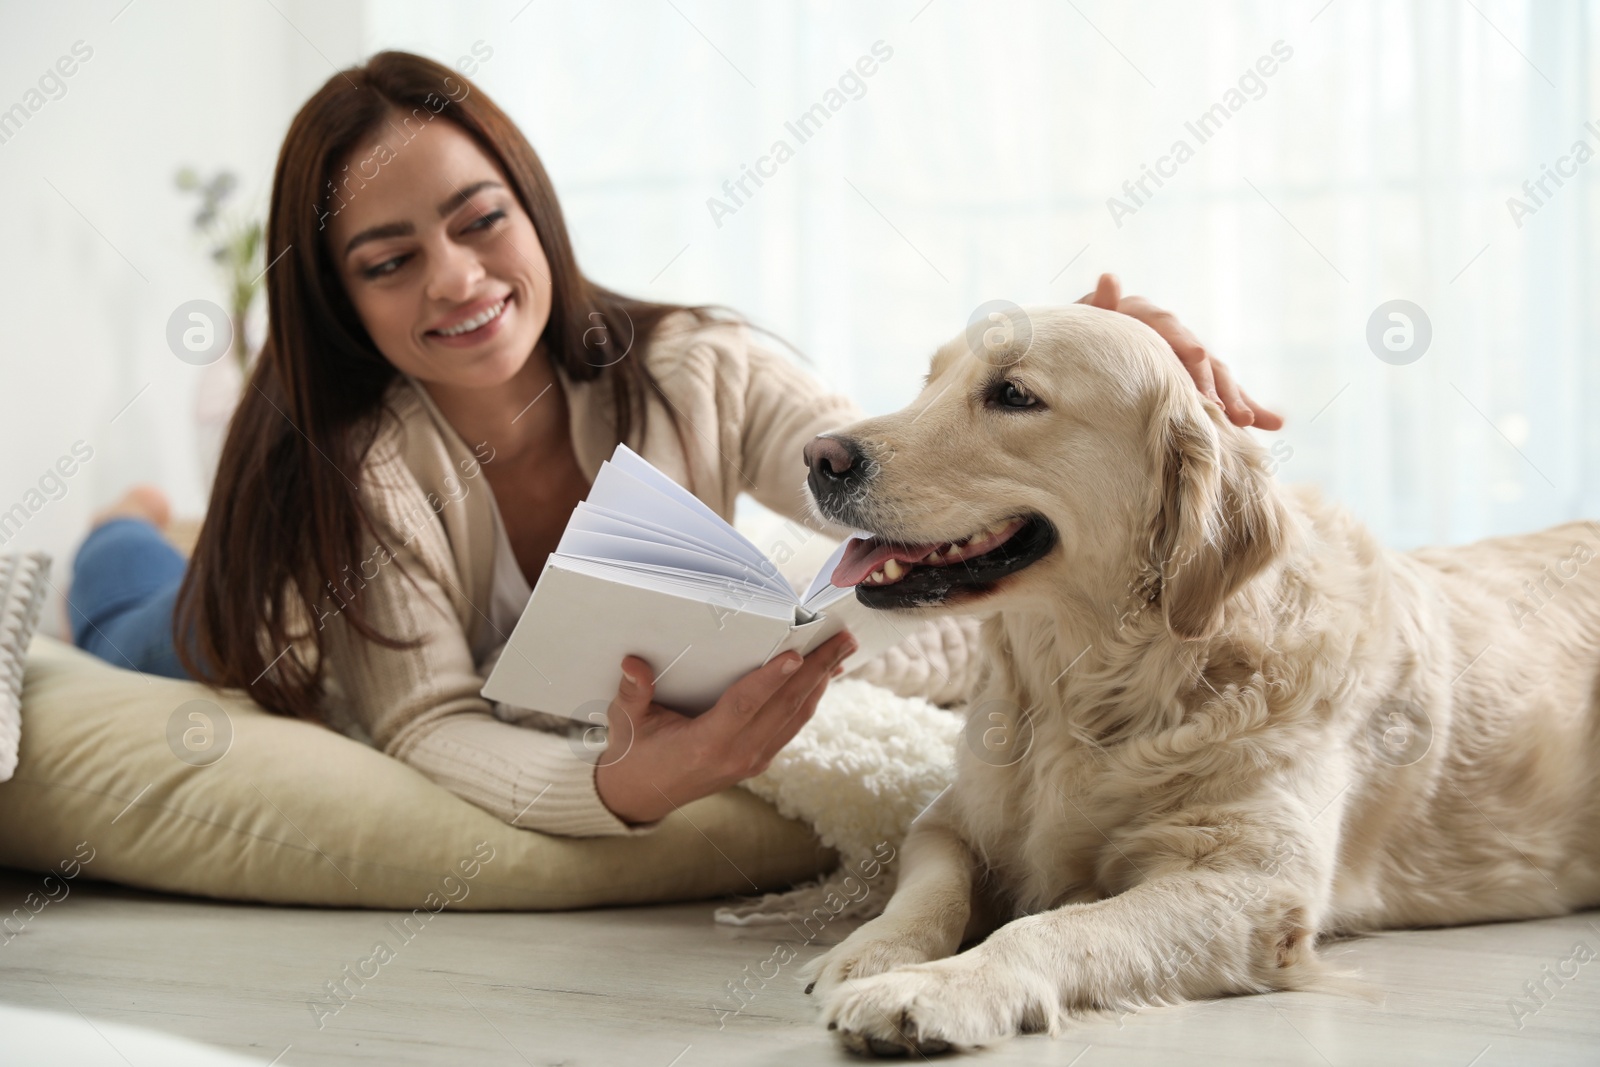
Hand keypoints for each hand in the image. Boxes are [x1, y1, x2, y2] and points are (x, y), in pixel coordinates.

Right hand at [593, 630, 857, 824]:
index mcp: (704, 745)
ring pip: (794, 717)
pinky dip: (809, 699)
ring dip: (821, 682)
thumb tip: (632, 663)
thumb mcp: (625, 722)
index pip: (744, 706)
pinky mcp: (758, 761)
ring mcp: (751, 761)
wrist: (641, 796)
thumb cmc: (633, 753)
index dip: (770, 679)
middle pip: (784, 707)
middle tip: (842, 639)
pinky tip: (822, 678)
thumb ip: (632, 692)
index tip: (796, 655)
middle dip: (816, 670)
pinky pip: (790, 726)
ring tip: (841, 650)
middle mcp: (736, 755)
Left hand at [1077, 273, 1282, 429]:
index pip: (1168, 327)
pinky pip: (1221, 397)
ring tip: (1249, 420)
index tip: (1198, 359)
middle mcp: (1171, 336)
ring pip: (1215, 377)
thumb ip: (1099, 306)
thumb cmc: (1076, 339)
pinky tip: (1274, 422)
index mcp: (1145, 317)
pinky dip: (1246, 408)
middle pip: (1198, 357)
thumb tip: (1110, 278)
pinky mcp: (1193, 383)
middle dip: (1214, 383)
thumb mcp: (1084, 321)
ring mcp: (1185, 360)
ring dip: (1236, 398)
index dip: (1183, 343)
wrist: (1078, 354)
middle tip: (1226, 408)